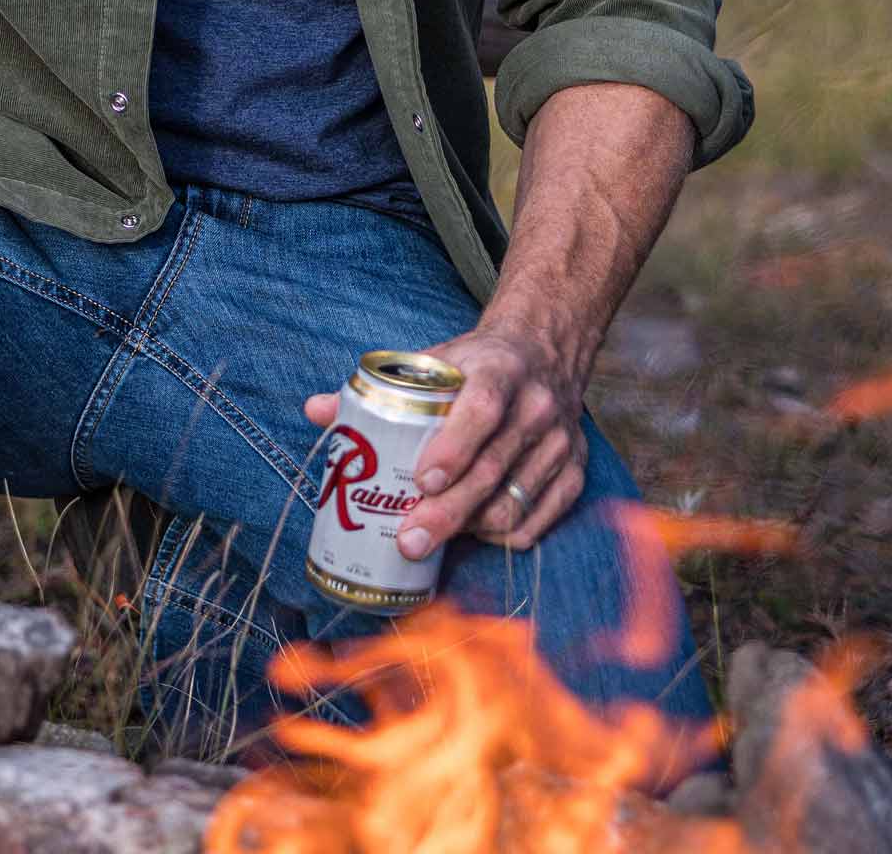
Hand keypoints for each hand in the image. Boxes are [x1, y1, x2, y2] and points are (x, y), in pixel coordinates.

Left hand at [302, 323, 587, 555]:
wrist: (545, 350)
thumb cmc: (475, 364)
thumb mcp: (434, 361)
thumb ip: (378, 389)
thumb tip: (315, 411)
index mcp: (498, 370)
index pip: (480, 410)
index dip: (453, 448)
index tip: (421, 482)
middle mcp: (536, 405)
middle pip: (494, 468)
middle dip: (449, 511)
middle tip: (410, 540)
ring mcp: (560, 441)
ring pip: (516, 501)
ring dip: (473, 528)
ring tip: (435, 534)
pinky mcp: (575, 469)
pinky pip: (541, 519)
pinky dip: (507, 535)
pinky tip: (476, 533)